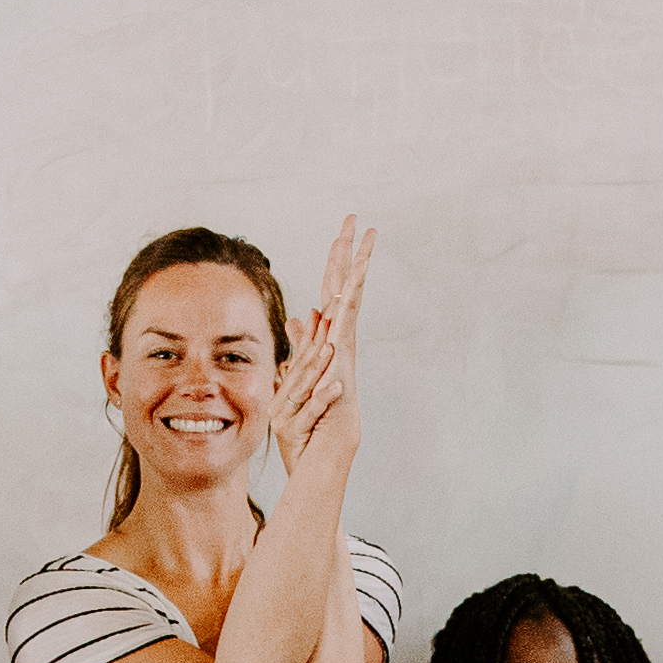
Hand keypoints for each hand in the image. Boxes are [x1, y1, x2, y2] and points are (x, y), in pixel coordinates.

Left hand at [274, 216, 373, 479]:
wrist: (323, 444)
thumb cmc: (311, 416)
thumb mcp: (296, 369)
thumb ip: (300, 341)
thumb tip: (298, 316)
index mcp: (328, 335)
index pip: (331, 290)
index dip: (334, 261)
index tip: (341, 232)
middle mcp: (340, 335)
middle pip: (344, 283)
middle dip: (349, 250)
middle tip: (355, 218)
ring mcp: (344, 343)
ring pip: (351, 294)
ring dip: (358, 264)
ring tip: (366, 235)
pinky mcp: (341, 355)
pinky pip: (347, 319)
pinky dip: (352, 296)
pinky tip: (356, 273)